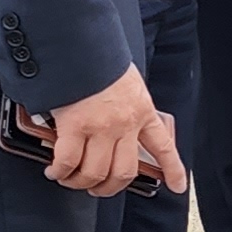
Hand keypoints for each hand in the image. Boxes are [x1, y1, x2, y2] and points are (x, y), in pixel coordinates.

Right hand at [37, 66, 185, 196]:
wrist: (81, 44)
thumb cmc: (100, 59)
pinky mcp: (74, 126)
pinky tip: (55, 171)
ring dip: (80, 182)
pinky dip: (60, 171)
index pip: (163, 146)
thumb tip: (114, 127)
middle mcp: (125, 123)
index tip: (177, 186)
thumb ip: (127, 105)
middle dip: (109, 187)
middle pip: (124, 171)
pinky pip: (68, 162)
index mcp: (142, 110)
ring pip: (95, 172)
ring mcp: (100, 126)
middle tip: (97, 187)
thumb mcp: (128, 83)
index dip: (173, 170)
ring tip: (70, 180)